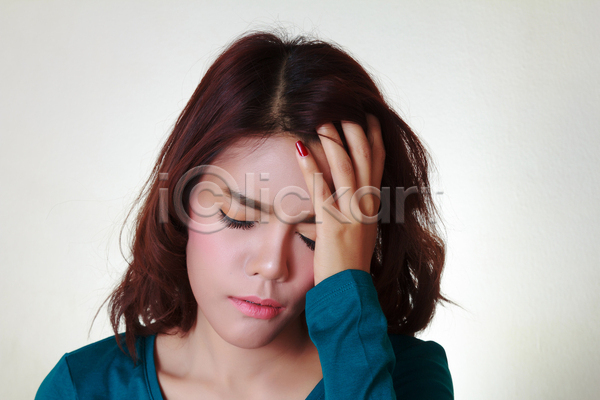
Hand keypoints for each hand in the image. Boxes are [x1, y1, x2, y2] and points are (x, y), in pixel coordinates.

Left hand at [295, 115, 385, 284]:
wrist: (350, 292)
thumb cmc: (349, 265)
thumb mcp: (355, 235)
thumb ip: (345, 217)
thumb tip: (325, 209)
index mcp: (373, 206)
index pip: (379, 164)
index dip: (375, 139)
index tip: (369, 116)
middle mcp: (366, 207)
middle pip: (365, 159)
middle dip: (355, 131)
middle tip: (344, 107)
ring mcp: (352, 215)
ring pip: (346, 169)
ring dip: (334, 142)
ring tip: (321, 119)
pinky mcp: (334, 225)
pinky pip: (321, 191)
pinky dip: (310, 168)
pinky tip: (299, 150)